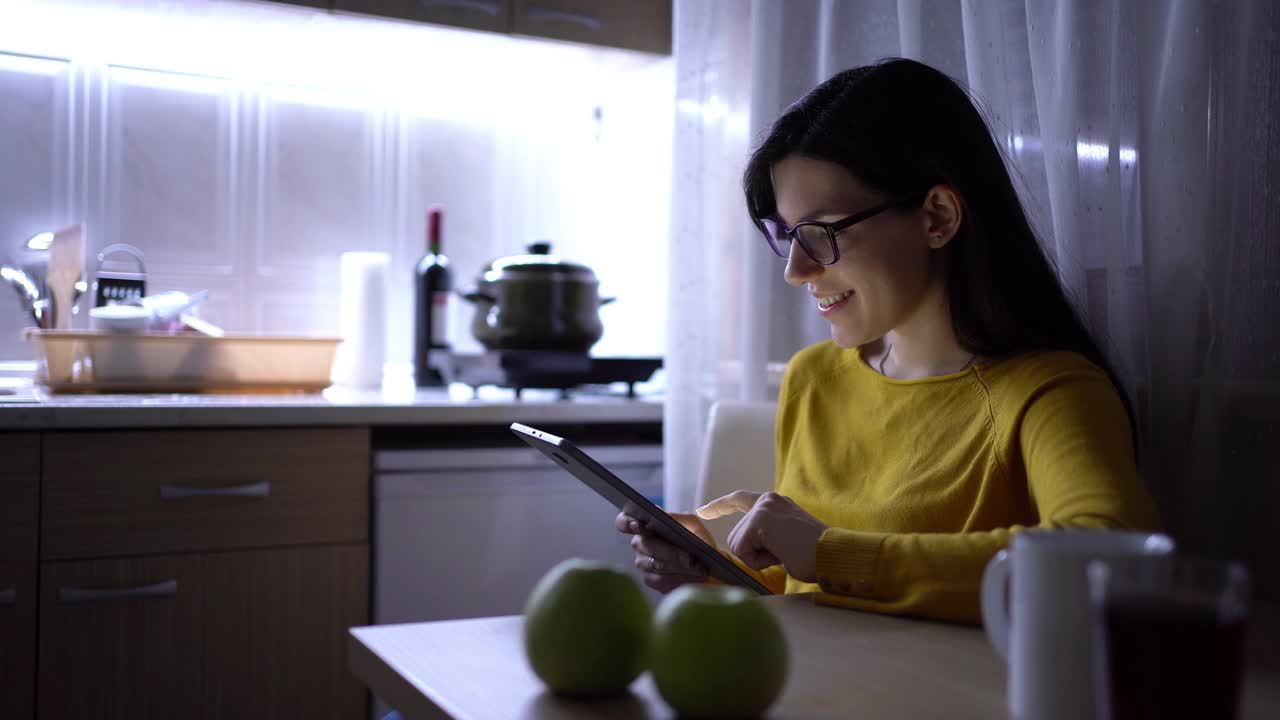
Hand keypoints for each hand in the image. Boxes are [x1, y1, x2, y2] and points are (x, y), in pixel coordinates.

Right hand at [615, 510, 710, 592]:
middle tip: (690, 558)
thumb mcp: (691, 523)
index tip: (639, 526)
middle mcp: (639, 543)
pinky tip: (696, 577)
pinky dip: (682, 579)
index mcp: (645, 524)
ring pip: (656, 565)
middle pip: (646, 546)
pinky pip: (662, 581)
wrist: (707, 562)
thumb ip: (678, 519)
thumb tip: (665, 519)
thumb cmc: (696, 539)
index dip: (627, 523)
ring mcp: (643, 563)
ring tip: (700, 568)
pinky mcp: (651, 580)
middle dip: (670, 552)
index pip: (624, 522)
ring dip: (681, 568)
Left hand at [697, 491, 826, 582]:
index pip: (740, 500)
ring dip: (759, 558)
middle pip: (737, 536)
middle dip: (754, 553)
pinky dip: (760, 561)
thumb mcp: (786, 538)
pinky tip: (781, 555)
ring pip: (739, 545)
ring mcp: (763, 509)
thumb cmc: (816, 553)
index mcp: (775, 503)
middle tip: (784, 553)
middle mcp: (768, 501)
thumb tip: (744, 549)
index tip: (702, 511)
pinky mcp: (759, 522)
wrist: (833, 554)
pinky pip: (744, 551)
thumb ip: (766, 535)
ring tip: (785, 553)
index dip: (720, 506)